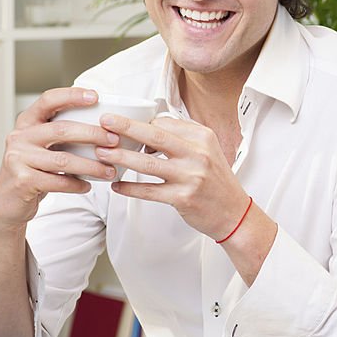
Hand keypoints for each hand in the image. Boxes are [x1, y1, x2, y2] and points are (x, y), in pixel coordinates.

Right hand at [0, 88, 119, 228]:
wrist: (7, 203)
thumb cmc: (32, 171)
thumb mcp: (42, 147)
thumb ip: (61, 135)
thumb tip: (105, 128)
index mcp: (26, 123)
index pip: (48, 101)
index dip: (71, 96)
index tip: (95, 96)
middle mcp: (19, 137)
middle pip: (61, 130)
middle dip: (93, 134)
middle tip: (114, 140)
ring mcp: (18, 159)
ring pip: (63, 159)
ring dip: (91, 165)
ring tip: (109, 171)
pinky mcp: (22, 181)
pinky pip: (58, 182)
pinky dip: (76, 184)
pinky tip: (87, 185)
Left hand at [94, 115, 248, 239]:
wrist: (234, 213)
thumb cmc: (216, 182)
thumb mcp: (207, 151)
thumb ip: (182, 139)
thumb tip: (148, 131)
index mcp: (203, 138)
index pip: (166, 123)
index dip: (142, 124)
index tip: (123, 125)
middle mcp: (198, 154)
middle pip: (156, 136)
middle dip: (126, 127)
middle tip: (105, 122)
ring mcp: (191, 176)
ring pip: (148, 163)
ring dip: (121, 158)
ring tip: (102, 154)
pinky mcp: (183, 198)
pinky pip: (149, 191)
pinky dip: (129, 188)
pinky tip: (116, 186)